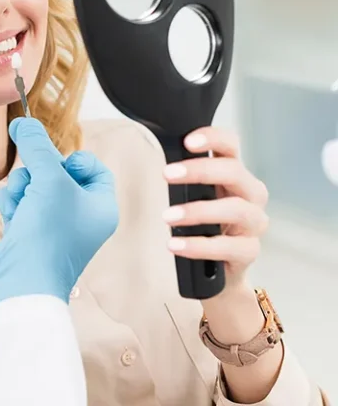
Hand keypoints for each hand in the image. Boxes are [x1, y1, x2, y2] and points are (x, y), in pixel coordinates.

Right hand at [0, 117, 118, 316]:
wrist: (22, 283)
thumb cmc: (49, 234)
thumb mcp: (49, 180)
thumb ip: (37, 146)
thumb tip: (23, 122)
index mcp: (101, 206)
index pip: (91, 167)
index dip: (71, 160)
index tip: (56, 165)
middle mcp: (81, 217)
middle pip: (57, 173)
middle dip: (38, 173)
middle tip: (34, 182)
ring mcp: (55, 227)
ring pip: (35, 186)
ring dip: (22, 187)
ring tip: (21, 202)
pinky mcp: (30, 234)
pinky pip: (21, 203)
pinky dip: (13, 204)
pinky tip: (13, 216)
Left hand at [162, 126, 269, 293]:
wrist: (214, 270)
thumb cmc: (202, 225)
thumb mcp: (192, 197)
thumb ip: (182, 178)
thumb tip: (153, 159)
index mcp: (234, 175)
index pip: (230, 146)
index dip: (213, 138)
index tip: (187, 141)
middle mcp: (250, 194)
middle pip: (234, 172)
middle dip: (200, 170)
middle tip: (167, 174)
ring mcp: (253, 223)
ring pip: (236, 210)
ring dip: (198, 211)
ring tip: (167, 217)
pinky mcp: (249, 251)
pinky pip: (229, 247)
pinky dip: (199, 246)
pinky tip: (175, 245)